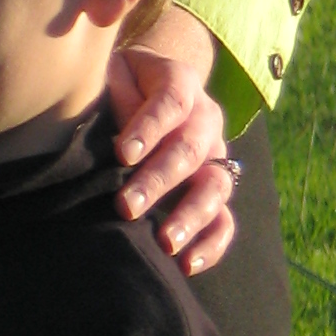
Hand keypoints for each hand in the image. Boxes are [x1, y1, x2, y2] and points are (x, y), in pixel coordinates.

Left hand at [107, 7, 234, 276]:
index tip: (122, 154)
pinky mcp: (214, 188)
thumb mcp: (111, 71)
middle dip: (158, 181)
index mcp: (179, 81)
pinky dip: (211, 244)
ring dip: (190, 216)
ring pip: (215, 187)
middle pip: (189, 150)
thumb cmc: (117, 80)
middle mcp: (205, 118)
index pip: (170, 102)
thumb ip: (113, 92)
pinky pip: (224, 219)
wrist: (145, 82)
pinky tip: (187, 264)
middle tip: (126, 206)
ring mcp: (215, 156)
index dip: (148, 128)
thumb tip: (110, 131)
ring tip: (164, 242)